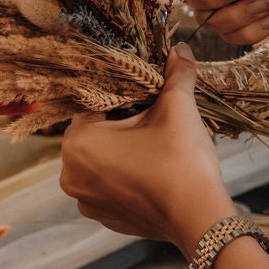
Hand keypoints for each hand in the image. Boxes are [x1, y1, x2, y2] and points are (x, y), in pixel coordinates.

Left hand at [60, 45, 235, 250]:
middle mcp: (70, 175)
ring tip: (156, 149)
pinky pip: (109, 188)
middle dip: (121, 125)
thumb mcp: (178, 108)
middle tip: (155, 122)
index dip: (122, 98)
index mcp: (78, 143)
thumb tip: (181, 48)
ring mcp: (86, 202)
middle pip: (95, 134)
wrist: (198, 216)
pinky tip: (153, 174)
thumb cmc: (180, 158)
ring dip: (122, 152)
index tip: (148, 100)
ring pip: (101, 162)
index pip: (93, 106)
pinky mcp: (104, 219)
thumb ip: (177, 75)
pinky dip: (126, 179)